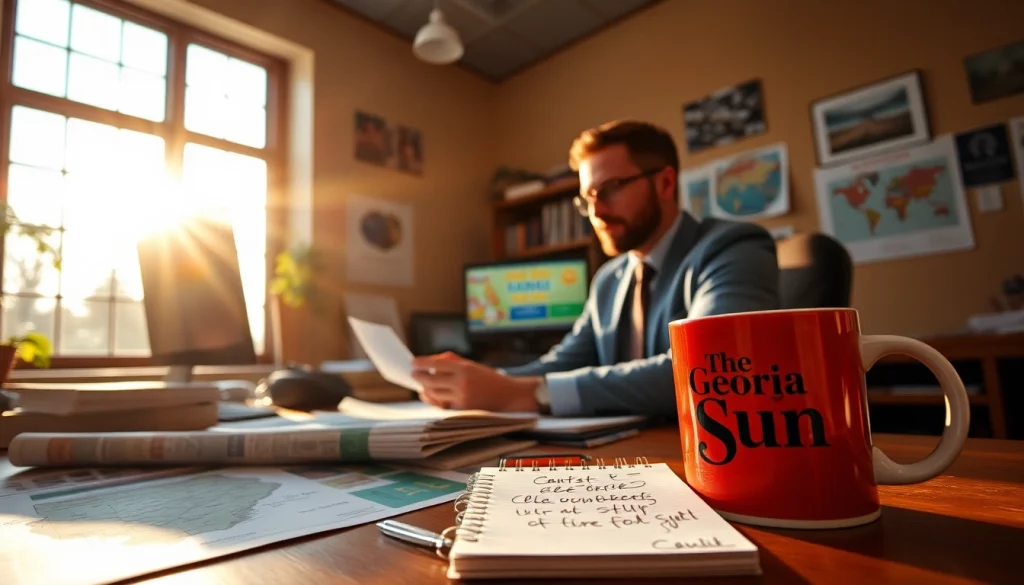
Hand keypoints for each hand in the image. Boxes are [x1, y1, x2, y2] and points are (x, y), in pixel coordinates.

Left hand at [410, 352, 540, 411]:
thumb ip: (453, 361)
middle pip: (431, 380)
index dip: (422, 363)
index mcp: (465, 368)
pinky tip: (430, 396)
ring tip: (422, 386)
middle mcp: (462, 382)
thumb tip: (431, 362)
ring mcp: (461, 398)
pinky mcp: (463, 410)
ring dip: (425, 390)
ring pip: (434, 394)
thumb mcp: (472, 365)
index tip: (413, 362)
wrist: (509, 396)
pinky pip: (442, 405)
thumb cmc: (489, 379)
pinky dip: (435, 400)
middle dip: (419, 377)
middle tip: (413, 375)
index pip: (436, 364)